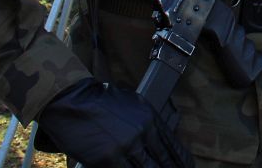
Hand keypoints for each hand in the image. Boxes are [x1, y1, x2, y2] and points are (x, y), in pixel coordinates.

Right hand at [35, 78, 192, 167]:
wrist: (73, 100)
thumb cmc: (101, 100)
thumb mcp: (133, 104)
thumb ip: (147, 122)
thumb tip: (158, 140)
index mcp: (151, 118)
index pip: (172, 145)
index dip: (181, 160)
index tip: (187, 167)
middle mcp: (143, 133)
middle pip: (163, 160)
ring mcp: (127, 147)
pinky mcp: (108, 158)